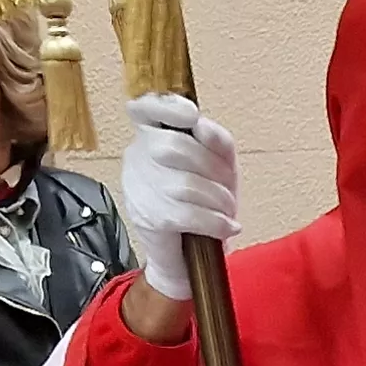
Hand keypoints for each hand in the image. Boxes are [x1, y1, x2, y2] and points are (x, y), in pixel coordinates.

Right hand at [120, 95, 242, 304]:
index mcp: (152, 135)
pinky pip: (187, 214)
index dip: (166, 107)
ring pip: (184, 184)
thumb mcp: (219, 166)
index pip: (146, 109)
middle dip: (214, 170)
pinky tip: (227, 227)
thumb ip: (216, 141)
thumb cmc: (202, 203)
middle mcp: (137, 156)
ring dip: (219, 201)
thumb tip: (204, 128)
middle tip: (228, 190)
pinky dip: (215, 222)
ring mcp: (138, 187)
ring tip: (227, 212)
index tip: (192, 115)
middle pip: (175, 146)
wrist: (187, 257)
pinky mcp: (147, 217)